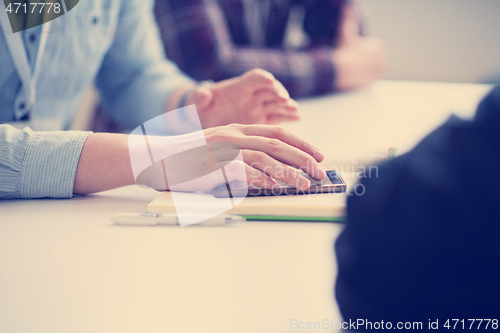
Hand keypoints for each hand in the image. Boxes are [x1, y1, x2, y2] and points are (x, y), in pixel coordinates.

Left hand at [185, 69, 299, 127]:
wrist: (206, 120)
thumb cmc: (200, 109)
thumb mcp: (195, 103)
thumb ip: (198, 98)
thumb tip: (203, 94)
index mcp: (237, 88)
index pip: (253, 78)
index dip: (262, 78)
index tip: (270, 81)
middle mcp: (252, 96)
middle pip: (270, 89)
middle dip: (278, 93)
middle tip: (284, 100)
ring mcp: (259, 108)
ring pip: (277, 103)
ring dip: (287, 105)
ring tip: (295, 110)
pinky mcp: (262, 121)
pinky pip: (278, 117)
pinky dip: (288, 117)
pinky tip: (297, 118)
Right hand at [203, 124, 325, 189]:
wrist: (159, 158)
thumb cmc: (191, 158)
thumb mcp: (220, 149)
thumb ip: (242, 154)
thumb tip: (270, 173)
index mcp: (237, 130)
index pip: (276, 134)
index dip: (301, 143)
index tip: (318, 155)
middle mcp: (234, 135)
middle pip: (276, 144)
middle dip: (302, 158)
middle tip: (320, 172)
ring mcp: (224, 148)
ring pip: (265, 157)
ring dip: (288, 171)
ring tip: (305, 183)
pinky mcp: (214, 164)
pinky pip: (243, 170)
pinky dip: (260, 178)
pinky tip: (274, 186)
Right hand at [332, 3, 385, 90]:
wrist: (337, 71)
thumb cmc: (341, 52)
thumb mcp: (345, 34)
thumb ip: (348, 20)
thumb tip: (348, 7)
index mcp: (379, 48)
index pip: (369, 49)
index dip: (358, 51)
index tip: (350, 53)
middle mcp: (381, 61)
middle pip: (368, 60)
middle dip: (359, 61)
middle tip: (349, 61)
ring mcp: (376, 74)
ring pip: (365, 70)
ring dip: (359, 70)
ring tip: (350, 68)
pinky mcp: (370, 84)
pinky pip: (364, 80)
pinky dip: (358, 79)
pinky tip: (351, 76)